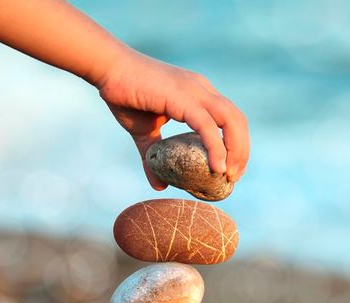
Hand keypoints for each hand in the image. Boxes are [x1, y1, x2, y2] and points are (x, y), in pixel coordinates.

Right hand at [96, 49, 248, 189]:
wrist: (107, 69)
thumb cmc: (125, 95)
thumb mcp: (143, 132)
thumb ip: (153, 157)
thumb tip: (158, 186)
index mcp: (198, 93)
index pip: (230, 118)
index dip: (237, 144)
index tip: (233, 168)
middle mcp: (202, 90)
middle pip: (237, 120)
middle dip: (242, 150)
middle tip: (234, 178)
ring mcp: (195, 91)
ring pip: (231, 121)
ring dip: (236, 150)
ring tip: (229, 176)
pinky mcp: (182, 97)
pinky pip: (207, 125)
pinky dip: (216, 147)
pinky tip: (217, 168)